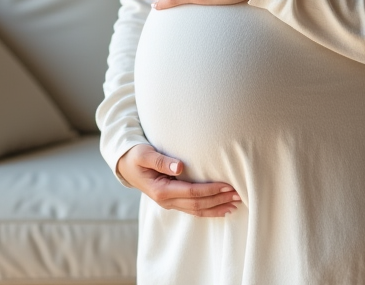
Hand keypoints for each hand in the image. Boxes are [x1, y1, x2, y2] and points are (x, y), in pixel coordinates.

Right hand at [116, 144, 240, 216]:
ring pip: (197, 210)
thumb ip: (161, 161)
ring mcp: (170, 203)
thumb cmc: (136, 156)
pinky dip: (209, 210)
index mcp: (161, 190)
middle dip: (219, 200)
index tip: (227, 185)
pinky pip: (194, 209)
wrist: (126, 165)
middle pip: (198, 204)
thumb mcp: (144, 154)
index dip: (210, 190)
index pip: (191, 192)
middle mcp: (166, 201)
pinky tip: (222, 209)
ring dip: (217, 207)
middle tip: (238, 194)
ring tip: (236, 203)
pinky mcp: (173, 201)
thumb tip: (179, 167)